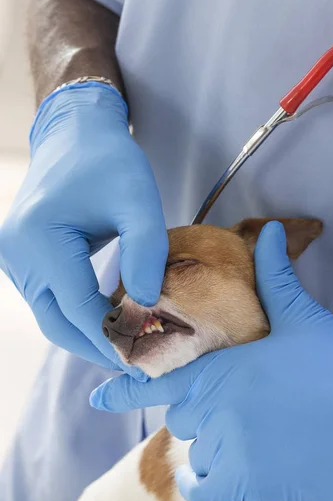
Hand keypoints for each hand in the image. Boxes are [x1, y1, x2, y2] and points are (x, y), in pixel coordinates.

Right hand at [0, 83, 166, 378]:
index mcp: (41, 239)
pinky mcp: (24, 261)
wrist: (76, 136)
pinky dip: (79, 317)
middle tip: (139, 364)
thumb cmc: (109, 161)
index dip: (114, 338)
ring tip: (129, 346)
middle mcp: (19, 255)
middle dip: (99, 348)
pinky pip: (51, 301)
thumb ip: (146, 251)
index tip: (146, 359)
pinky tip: (110, 321)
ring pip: (53, 317)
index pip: (79, 308)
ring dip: (89, 336)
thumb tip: (148, 305)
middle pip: (58, 323)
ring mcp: (16, 260)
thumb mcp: (138, 199)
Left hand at [90, 221, 332, 500]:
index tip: (98, 396)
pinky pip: (203, 490)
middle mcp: (215, 411)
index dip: (124, 387)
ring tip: (260, 432)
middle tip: (245, 404)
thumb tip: (269, 230)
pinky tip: (233, 468)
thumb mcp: (307, 321)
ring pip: (197, 448)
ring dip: (216, 442)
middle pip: (183, 412)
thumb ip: (276, 278)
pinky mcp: (246, 489)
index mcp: (223, 368)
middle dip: (204, 406)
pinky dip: (209, 482)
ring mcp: (228, 452)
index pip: (157, 377)